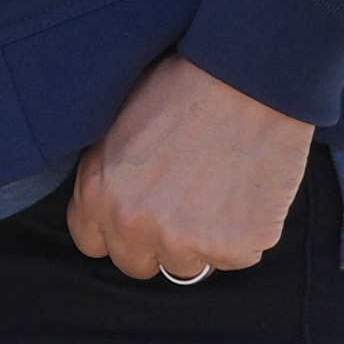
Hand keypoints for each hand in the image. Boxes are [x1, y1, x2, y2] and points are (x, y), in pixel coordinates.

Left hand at [61, 52, 321, 285]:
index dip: (119, 229)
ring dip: (205, 240)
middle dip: (159, 242)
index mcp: (98, 192)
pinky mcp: (234, 246)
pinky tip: (249, 191)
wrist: (248, 78)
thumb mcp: (119, 123)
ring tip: (222, 190)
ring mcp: (184, 239)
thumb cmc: (186, 86)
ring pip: (190, 265)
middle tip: (188, 204)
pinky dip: (247, 233)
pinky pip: (239, 257)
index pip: (94, 242)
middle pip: (139, 264)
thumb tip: (112, 207)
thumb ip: (109, 175)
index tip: (142, 215)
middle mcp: (133, 223)